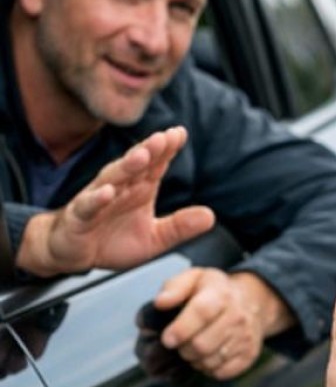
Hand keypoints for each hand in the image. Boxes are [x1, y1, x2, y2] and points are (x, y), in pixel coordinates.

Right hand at [16, 126, 214, 276]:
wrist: (73, 253)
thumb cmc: (112, 240)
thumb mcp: (154, 237)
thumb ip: (180, 226)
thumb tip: (211, 216)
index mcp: (140, 188)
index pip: (156, 164)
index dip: (167, 149)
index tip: (179, 133)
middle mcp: (121, 187)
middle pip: (136, 165)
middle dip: (150, 150)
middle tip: (164, 136)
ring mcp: (98, 199)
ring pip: (113, 178)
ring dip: (126, 166)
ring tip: (141, 155)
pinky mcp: (80, 216)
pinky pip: (89, 205)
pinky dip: (98, 198)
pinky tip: (108, 191)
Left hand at [154, 268, 294, 379]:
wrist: (253, 300)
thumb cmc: (214, 291)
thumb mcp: (194, 278)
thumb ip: (174, 287)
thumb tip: (161, 302)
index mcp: (221, 293)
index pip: (202, 312)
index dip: (181, 329)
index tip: (168, 339)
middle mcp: (237, 315)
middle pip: (202, 344)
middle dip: (184, 348)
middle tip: (181, 343)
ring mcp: (246, 335)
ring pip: (210, 361)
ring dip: (195, 359)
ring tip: (194, 347)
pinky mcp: (250, 353)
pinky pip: (222, 372)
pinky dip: (209, 368)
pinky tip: (208, 355)